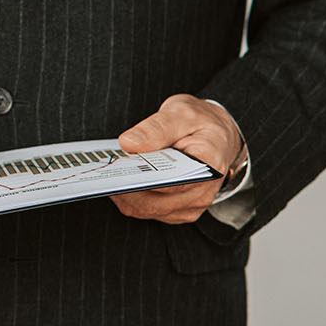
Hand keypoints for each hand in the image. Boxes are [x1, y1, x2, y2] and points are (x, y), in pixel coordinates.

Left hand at [110, 94, 243, 223]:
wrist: (218, 137)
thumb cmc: (200, 123)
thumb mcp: (181, 113)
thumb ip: (157, 127)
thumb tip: (129, 143)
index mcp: (209, 164)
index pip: (170, 181)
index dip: (141, 177)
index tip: (119, 167)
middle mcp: (203, 191)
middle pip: (155, 202)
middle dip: (126, 187)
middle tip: (107, 169)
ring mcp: (193, 205)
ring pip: (147, 210)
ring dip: (125, 194)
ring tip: (113, 172)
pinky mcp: (181, 211)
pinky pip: (149, 212)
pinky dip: (132, 199)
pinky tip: (125, 180)